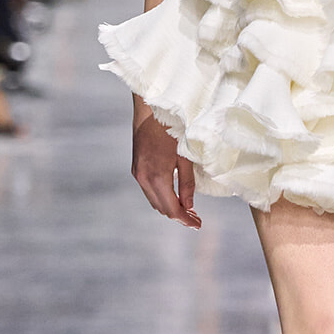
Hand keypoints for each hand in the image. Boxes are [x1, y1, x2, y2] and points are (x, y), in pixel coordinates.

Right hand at [131, 104, 199, 227]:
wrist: (151, 109)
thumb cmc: (172, 128)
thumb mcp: (185, 156)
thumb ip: (187, 183)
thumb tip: (189, 205)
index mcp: (157, 176)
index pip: (172, 208)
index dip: (185, 220)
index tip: (198, 225)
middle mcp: (143, 178)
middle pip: (161, 208)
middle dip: (178, 215)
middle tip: (195, 218)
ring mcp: (137, 173)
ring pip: (154, 200)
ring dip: (169, 207)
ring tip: (186, 209)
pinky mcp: (136, 168)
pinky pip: (148, 190)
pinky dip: (161, 196)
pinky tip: (173, 195)